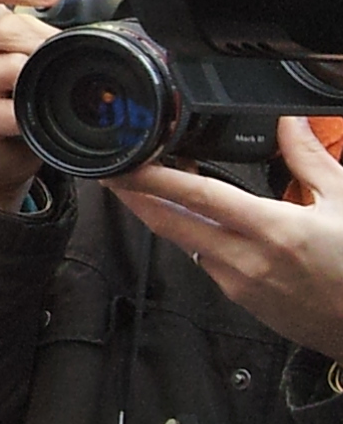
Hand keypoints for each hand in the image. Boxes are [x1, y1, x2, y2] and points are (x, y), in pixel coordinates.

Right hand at [0, 0, 64, 210]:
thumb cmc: (20, 84)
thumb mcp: (39, 41)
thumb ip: (76, 9)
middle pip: (5, 28)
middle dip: (48, 41)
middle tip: (72, 56)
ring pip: (10, 67)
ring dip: (43, 77)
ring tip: (56, 87)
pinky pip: (9, 108)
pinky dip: (34, 112)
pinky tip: (41, 115)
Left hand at [109, 118, 342, 360]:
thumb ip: (309, 159)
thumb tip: (290, 123)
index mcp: (274, 231)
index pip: (197, 196)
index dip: (152, 178)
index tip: (125, 164)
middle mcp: (248, 260)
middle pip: (169, 224)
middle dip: (134, 197)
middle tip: (114, 173)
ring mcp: (239, 283)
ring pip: (184, 242)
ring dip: (165, 215)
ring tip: (155, 187)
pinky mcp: (241, 300)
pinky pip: (205, 261)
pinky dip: (194, 237)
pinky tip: (198, 221)